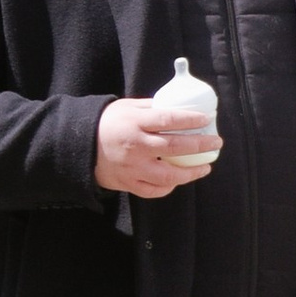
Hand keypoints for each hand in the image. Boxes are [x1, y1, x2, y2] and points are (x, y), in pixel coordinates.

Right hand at [95, 97, 219, 199]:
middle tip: (216, 143)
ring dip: (190, 173)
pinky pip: (152, 190)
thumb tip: (179, 106)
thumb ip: (153, 107)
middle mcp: (136, 146)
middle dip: (200, 145)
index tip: (206, 119)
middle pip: (174, 148)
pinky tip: (178, 181)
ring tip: (205, 167)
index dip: (190, 120)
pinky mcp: (127, 183)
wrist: (79, 145)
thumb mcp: (128, 107)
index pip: (169, 120)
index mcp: (136, 123)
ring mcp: (132, 167)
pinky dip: (168, 187)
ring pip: (168, 176)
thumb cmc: (107, 122)